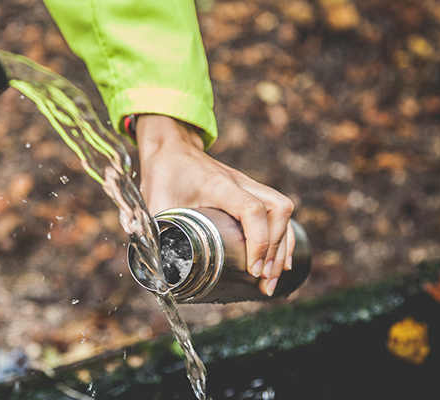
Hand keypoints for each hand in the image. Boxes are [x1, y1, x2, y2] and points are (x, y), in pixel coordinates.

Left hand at [136, 115, 294, 295]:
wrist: (172, 148)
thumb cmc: (164, 173)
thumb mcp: (156, 203)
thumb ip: (155, 235)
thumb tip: (157, 274)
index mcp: (218, 184)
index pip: (252, 209)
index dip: (259, 241)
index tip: (253, 270)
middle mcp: (240, 182)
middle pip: (278, 210)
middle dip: (276, 250)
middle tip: (264, 283)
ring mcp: (249, 185)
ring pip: (283, 209)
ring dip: (282, 247)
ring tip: (270, 281)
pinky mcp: (251, 191)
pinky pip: (279, 211)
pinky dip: (283, 237)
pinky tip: (281, 261)